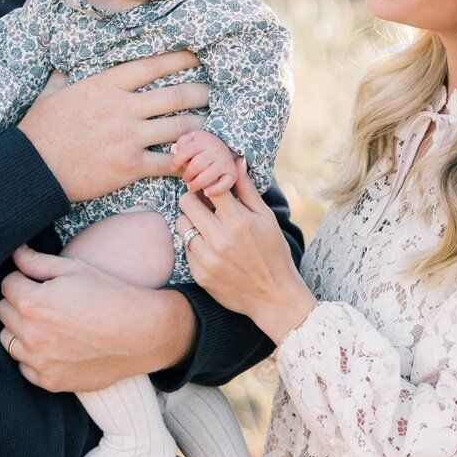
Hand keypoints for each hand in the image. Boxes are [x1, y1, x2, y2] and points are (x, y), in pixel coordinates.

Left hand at [0, 245, 196, 390]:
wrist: (142, 334)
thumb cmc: (110, 295)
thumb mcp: (75, 269)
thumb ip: (37, 261)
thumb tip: (14, 253)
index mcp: (33, 302)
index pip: (7, 285)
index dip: (22, 279)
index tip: (37, 281)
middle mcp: (30, 335)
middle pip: (3, 312)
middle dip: (18, 302)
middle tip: (44, 300)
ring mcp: (38, 362)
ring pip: (8, 340)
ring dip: (20, 330)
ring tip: (47, 323)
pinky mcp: (49, 381)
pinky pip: (24, 366)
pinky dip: (32, 356)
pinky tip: (53, 346)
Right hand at [18, 51, 208, 203]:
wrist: (31, 169)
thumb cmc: (39, 130)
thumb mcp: (51, 93)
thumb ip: (65, 78)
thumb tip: (64, 67)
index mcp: (106, 85)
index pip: (153, 65)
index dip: (181, 58)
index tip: (198, 56)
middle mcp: (122, 107)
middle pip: (176, 95)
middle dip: (202, 92)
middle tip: (217, 91)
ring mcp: (128, 138)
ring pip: (180, 127)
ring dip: (202, 125)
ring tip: (217, 123)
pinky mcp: (130, 167)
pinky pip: (169, 162)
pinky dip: (187, 160)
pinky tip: (199, 158)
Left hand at [171, 129, 237, 197]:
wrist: (226, 147)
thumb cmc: (203, 146)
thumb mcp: (193, 139)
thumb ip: (182, 143)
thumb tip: (174, 150)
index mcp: (204, 140)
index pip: (186, 151)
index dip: (177, 161)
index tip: (174, 168)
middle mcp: (216, 150)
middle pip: (197, 165)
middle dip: (188, 175)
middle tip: (186, 179)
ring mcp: (225, 162)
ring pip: (208, 175)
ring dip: (196, 184)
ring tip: (191, 187)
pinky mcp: (232, 173)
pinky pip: (225, 184)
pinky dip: (215, 190)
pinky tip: (206, 193)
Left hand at [177, 159, 315, 344]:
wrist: (273, 296)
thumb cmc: (274, 253)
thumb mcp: (266, 218)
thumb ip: (247, 190)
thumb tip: (237, 160)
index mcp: (239, 222)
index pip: (209, 187)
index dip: (207, 182)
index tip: (210, 186)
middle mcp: (220, 240)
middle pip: (187, 202)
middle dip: (194, 198)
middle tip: (203, 203)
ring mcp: (207, 259)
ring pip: (182, 224)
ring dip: (192, 221)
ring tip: (207, 225)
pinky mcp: (199, 274)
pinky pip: (185, 248)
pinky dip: (194, 244)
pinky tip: (210, 247)